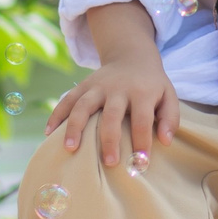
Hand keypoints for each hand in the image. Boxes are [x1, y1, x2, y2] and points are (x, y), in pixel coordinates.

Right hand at [44, 56, 178, 168]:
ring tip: (70, 149)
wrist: (132, 56)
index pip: (142, 119)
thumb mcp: (168, 95)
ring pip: (83, 106)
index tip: (142, 161)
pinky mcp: (82, 86)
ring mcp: (97, 87)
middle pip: (111, 115)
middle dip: (110, 139)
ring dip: (75, 127)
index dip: (142, 140)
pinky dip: (56, 115)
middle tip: (110, 162)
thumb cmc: (151, 84)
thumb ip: (170, 118)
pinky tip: (48, 133)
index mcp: (141, 92)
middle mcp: (117, 89)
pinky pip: (66, 100)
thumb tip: (166, 141)